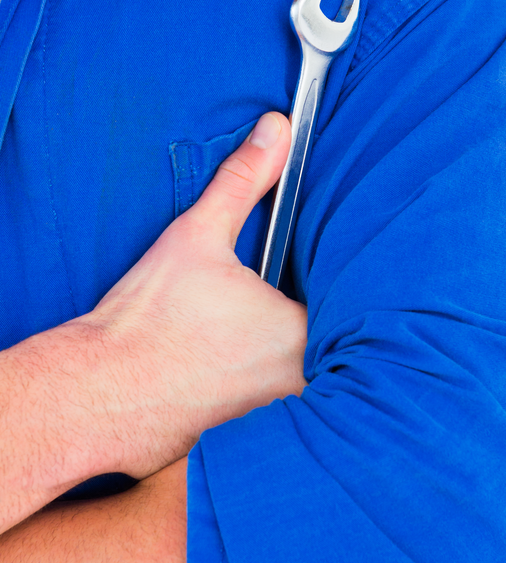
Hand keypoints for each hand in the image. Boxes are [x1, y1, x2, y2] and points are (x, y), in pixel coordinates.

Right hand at [81, 111, 307, 479]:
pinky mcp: (247, 433)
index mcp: (301, 336)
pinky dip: (260, 378)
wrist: (98, 396)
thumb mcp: (197, 236)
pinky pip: (273, 399)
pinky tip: (226, 361)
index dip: (336, 278)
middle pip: (329, 336)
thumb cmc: (147, 323)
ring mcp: (274, 414)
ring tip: (242, 330)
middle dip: (313, 313)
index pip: (350, 299)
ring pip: (302, 369)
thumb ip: (244, 180)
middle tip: (271, 297)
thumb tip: (276, 129)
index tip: (314, 265)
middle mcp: (299, 383)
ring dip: (286, 350)